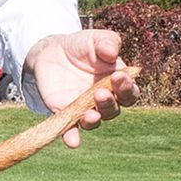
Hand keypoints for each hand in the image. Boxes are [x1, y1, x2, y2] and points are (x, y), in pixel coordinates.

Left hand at [23, 29, 138, 147]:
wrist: (51, 51)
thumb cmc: (80, 46)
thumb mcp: (95, 39)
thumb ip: (107, 42)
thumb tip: (112, 52)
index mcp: (118, 84)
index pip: (129, 92)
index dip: (127, 87)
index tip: (119, 76)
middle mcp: (104, 100)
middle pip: (114, 109)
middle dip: (109, 103)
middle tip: (100, 93)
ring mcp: (85, 108)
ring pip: (95, 120)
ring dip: (94, 119)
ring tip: (90, 113)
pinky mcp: (65, 112)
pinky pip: (70, 128)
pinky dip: (72, 136)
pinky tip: (72, 142)